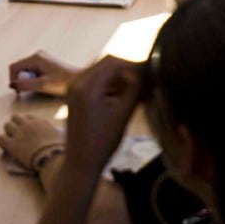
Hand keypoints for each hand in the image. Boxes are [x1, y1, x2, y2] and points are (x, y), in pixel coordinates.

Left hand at [0, 112, 65, 170]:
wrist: (53, 158)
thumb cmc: (61, 151)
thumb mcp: (62, 137)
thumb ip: (58, 133)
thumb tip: (59, 134)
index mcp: (41, 122)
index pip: (29, 117)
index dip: (26, 123)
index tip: (27, 129)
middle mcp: (29, 125)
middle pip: (15, 117)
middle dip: (15, 124)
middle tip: (16, 133)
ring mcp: (20, 134)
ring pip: (7, 125)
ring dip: (8, 132)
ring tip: (11, 140)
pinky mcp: (13, 145)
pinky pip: (0, 138)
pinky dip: (2, 141)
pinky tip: (5, 147)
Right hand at [8, 50, 77, 96]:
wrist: (81, 82)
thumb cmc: (65, 83)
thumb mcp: (43, 86)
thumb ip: (26, 85)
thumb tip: (12, 84)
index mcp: (36, 58)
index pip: (14, 67)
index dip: (12, 79)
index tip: (18, 91)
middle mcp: (38, 55)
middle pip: (19, 68)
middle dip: (21, 80)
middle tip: (31, 90)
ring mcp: (42, 58)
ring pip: (26, 70)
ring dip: (28, 81)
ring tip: (39, 88)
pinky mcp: (46, 63)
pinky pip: (32, 71)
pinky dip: (34, 79)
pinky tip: (43, 85)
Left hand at [60, 57, 143, 176]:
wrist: (81, 162)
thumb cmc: (103, 141)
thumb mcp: (123, 114)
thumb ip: (135, 89)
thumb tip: (148, 72)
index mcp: (87, 85)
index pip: (113, 62)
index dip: (134, 64)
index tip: (150, 71)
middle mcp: (77, 82)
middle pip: (106, 62)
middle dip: (127, 68)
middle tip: (146, 78)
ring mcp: (73, 87)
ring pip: (101, 70)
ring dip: (119, 75)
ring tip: (138, 86)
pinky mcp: (75, 94)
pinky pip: (95, 79)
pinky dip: (110, 82)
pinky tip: (124, 92)